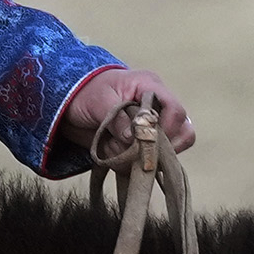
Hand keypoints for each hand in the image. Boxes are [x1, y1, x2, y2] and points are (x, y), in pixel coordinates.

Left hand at [57, 67, 197, 168]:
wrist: (70, 104)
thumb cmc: (86, 93)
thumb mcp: (99, 101)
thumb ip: (117, 118)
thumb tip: (132, 138)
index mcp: (150, 88)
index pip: (176, 110)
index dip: (167, 128)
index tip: (147, 140)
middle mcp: (157, 108)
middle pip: (183, 133)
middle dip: (162, 149)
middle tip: (138, 153)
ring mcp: (151, 129)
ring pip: (167, 153)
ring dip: (143, 158)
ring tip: (116, 149)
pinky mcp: (141, 146)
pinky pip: (147, 163)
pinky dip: (131, 166)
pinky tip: (112, 154)